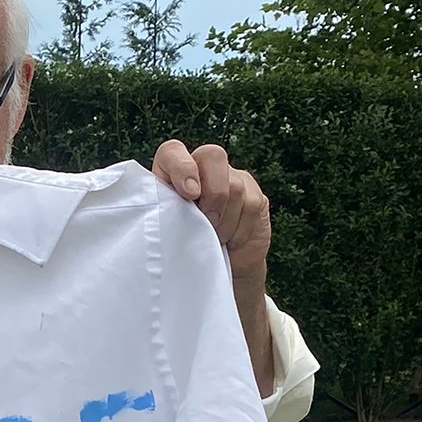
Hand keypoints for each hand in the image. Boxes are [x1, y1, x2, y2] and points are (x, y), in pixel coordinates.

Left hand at [151, 141, 271, 281]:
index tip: (189, 194)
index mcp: (174, 173)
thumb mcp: (168, 230)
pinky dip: (239, 230)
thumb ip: (166, 213)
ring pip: (234, 186)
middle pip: (212, 156)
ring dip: (223, 221)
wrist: (216, 270)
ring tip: (215, 238)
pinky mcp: (255, 196)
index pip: (172, 151)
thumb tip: (170, 211)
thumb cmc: (185, 247)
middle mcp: (204, 168)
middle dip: (211, 193)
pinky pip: (251, 205)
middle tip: (207, 222)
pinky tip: (230, 240)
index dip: (181, 167)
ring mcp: (234, 179)